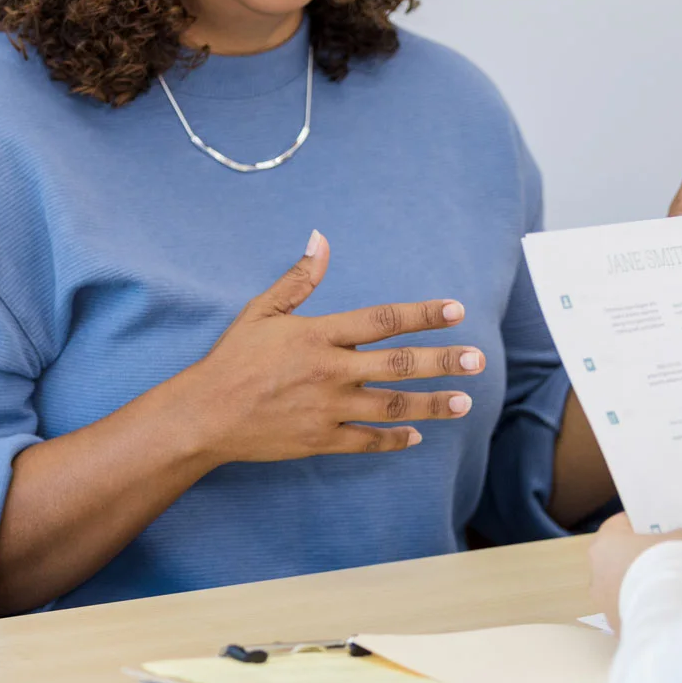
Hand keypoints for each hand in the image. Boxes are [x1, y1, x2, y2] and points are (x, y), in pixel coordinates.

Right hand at [181, 231, 485, 462]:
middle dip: (442, 361)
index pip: (383, 320)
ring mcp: (328, 410)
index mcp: (319, 336)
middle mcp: (331, 372)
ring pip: (392, 406)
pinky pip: (366, 442)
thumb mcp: (261, 311)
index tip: (456, 310)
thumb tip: (321, 240)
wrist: (204, 415)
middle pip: (398, 364)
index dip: (423, 314)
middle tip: (477, 360)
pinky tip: (416, 436)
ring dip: (431, 404)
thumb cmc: (232, 359)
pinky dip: (393, 440)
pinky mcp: (320, 441)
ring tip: (464, 402)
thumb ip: (299, 279)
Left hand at [589, 512, 681, 633]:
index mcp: (606, 541)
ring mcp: (603, 603)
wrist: (673, 616)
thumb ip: (674, 537)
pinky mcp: (615, 628)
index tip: (661, 532)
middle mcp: (596, 572)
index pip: (621, 525)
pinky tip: (667, 610)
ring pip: (622, 588)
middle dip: (639, 558)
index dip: (643, 526)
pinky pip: (631, 611)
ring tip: (670, 589)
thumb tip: (674, 545)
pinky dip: (645, 610)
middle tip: (668, 560)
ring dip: (640, 587)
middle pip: (618, 558)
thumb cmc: (673, 565)